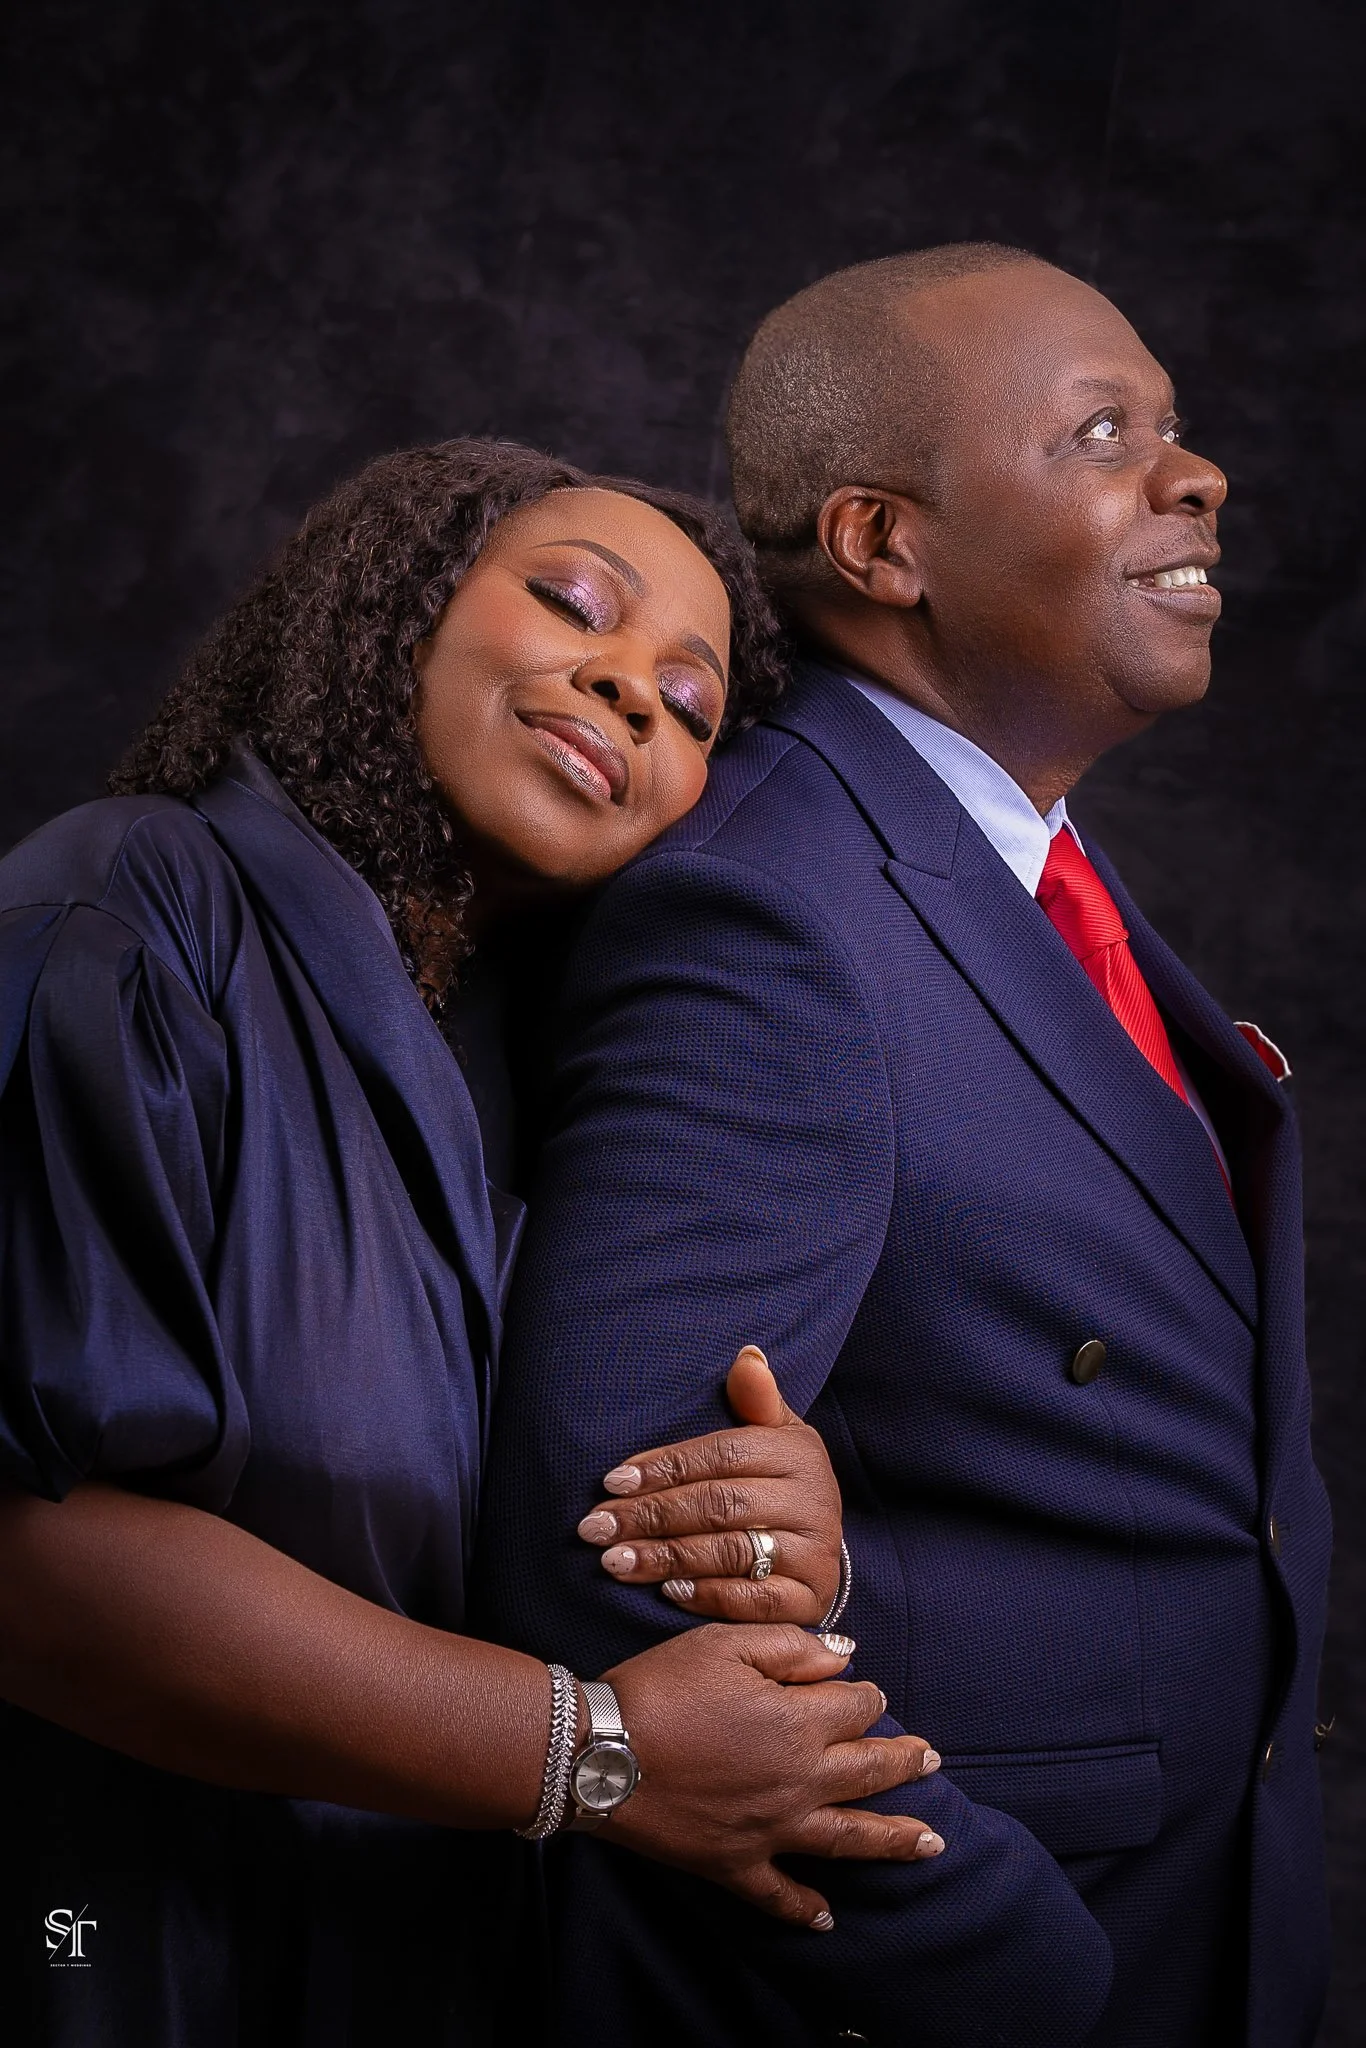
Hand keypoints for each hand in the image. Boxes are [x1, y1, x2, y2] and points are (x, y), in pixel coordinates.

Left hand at [577, 1347, 842, 1622]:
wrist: (820, 1552)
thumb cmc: (777, 1483)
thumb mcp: (773, 1435)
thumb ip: (755, 1399)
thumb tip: (746, 1356)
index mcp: (799, 1453)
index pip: (723, 1454)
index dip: (664, 1466)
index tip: (611, 1481)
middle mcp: (814, 1501)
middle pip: (720, 1504)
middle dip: (650, 1516)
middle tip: (596, 1528)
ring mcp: (815, 1554)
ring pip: (731, 1553)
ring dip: (666, 1557)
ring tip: (614, 1561)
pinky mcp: (810, 1600)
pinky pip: (754, 1600)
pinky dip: (708, 1595)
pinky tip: (668, 1591)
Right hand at [602, 1622, 941, 1927]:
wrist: (600, 1752)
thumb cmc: (660, 1687)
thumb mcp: (725, 1644)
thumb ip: (792, 1647)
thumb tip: (844, 1659)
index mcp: (797, 1723)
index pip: (856, 1707)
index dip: (866, 1695)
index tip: (868, 1692)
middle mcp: (798, 1781)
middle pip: (870, 1773)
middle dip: (906, 1763)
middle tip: (933, 1760)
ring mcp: (771, 1830)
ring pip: (848, 1839)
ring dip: (894, 1839)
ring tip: (932, 1842)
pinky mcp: (735, 1864)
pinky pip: (779, 1894)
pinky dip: (805, 1909)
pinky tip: (828, 1918)